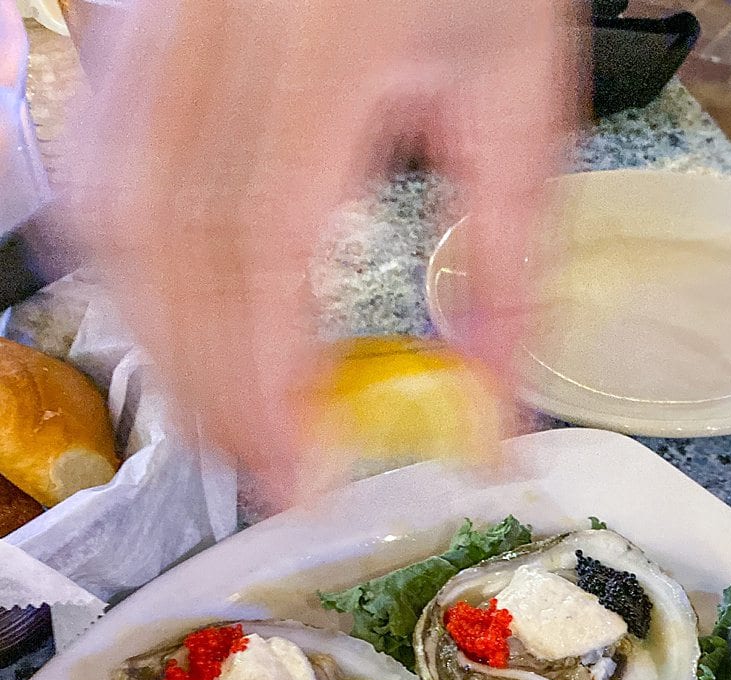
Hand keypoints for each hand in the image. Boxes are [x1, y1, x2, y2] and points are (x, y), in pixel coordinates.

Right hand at [66, 0, 577, 507]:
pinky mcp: (120, 12)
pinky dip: (135, 268)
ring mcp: (150, 5)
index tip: (300, 467)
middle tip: (258, 463)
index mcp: (331, 23)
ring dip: (159, 333)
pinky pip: (97, 160)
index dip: (265, 372)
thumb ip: (509, 267)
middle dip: (202, 376)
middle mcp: (213, 6)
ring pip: (107, 202)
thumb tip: (491, 420)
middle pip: (160, 232)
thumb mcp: (518, 96)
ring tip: (226, 413)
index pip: (262, 228)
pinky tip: (188, 321)